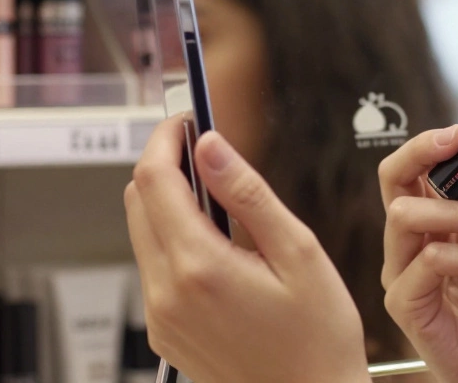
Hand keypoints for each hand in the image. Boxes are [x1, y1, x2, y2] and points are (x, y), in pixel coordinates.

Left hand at [125, 116, 370, 382]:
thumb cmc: (319, 337)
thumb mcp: (298, 252)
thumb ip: (248, 194)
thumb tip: (212, 146)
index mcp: (199, 267)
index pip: (155, 180)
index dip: (166, 139)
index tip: (187, 121)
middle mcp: (167, 294)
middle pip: (138, 202)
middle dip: (166, 165)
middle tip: (206, 149)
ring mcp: (161, 317)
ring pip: (143, 234)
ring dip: (170, 202)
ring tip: (221, 197)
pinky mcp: (164, 333)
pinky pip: (155, 269)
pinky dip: (175, 240)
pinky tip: (219, 243)